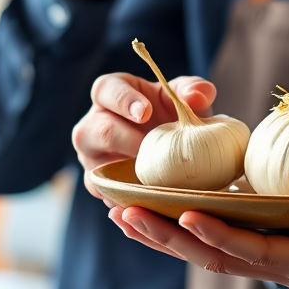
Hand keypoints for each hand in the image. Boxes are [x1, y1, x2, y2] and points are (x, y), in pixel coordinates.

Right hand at [73, 71, 215, 199]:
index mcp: (111, 92)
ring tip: (150, 176)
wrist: (174, 142)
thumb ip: (194, 89)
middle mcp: (93, 123)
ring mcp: (92, 155)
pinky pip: (103, 192)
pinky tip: (143, 199)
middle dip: (123, 139)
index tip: (146, 112)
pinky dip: (123, 197)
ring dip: (121, 174)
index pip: (106, 89)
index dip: (123, 100)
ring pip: (94, 166)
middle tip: (148, 147)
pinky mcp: (98, 182)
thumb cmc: (173, 109)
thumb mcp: (186, 95)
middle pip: (95, 130)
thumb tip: (196, 97)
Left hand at [109, 173, 288, 288]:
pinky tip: (172, 216)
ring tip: (129, 216)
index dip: (221, 234)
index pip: (260, 252)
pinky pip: (234, 248)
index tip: (183, 211)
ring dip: (173, 238)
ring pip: (220, 256)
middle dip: (172, 237)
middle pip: (222, 258)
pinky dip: (199, 234)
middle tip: (125, 213)